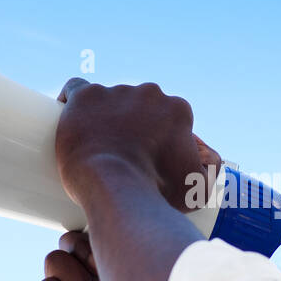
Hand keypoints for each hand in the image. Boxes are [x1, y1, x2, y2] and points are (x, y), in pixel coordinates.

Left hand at [53, 78, 212, 211]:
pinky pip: (76, 88)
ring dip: (103, 116)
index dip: (155, 137)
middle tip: (119, 154)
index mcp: (177, 110)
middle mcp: (150, 93)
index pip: (166, 118)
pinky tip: (70, 117)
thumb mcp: (197, 189)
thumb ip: (210, 172)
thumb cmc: (157, 193)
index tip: (143, 156)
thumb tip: (209, 161)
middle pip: (138, 106)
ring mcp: (116, 92)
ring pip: (108, 99)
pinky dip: (73, 100)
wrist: (116, 189)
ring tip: (94, 143)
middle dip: (130, 125)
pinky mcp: (86, 96)